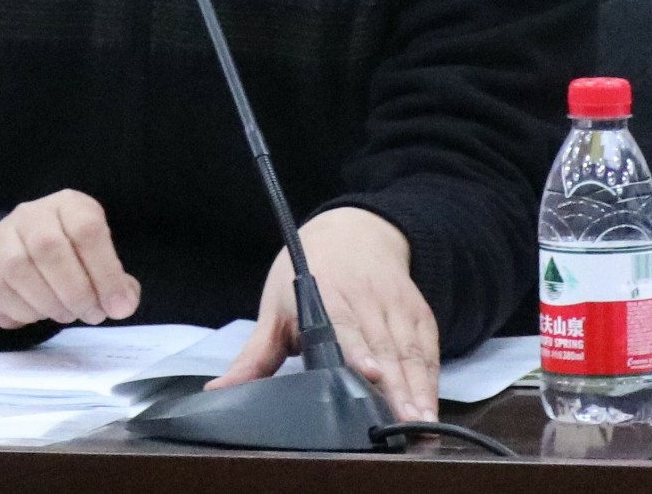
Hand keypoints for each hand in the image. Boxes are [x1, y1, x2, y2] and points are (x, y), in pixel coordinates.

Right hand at [0, 189, 140, 330]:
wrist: (17, 263)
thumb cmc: (67, 259)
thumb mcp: (96, 260)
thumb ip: (115, 281)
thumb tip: (123, 303)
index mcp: (68, 204)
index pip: (87, 228)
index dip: (106, 271)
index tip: (118, 306)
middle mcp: (31, 213)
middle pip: (50, 247)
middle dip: (77, 291)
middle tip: (92, 314)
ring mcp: (1, 236)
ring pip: (20, 268)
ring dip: (51, 302)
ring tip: (68, 315)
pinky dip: (25, 310)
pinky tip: (39, 313)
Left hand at [209, 206, 438, 419]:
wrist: (354, 229)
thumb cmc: (310, 270)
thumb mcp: (277, 306)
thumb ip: (255, 355)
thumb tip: (220, 390)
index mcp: (327, 293)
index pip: (344, 325)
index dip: (358, 350)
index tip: (369, 373)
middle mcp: (366, 298)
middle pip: (383, 345)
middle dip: (395, 386)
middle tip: (403, 423)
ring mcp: (395, 304)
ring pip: (409, 350)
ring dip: (417, 387)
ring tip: (420, 422)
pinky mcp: (418, 312)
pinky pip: (428, 347)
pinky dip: (431, 377)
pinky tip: (430, 404)